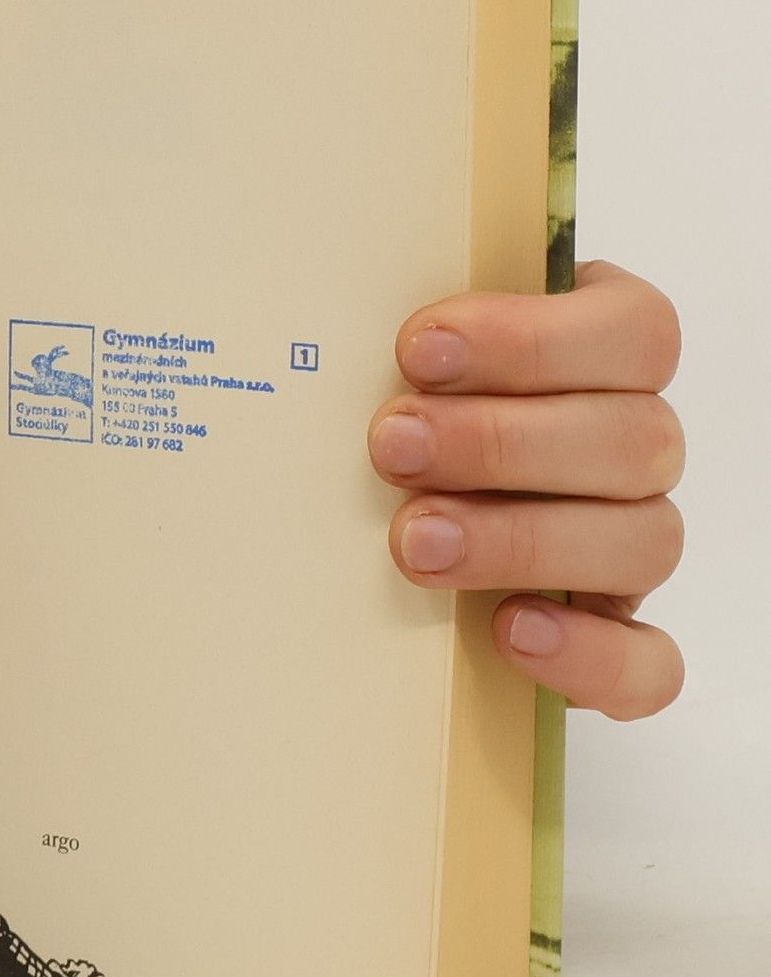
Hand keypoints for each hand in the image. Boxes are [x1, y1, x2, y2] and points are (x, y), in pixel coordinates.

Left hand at [368, 262, 683, 719]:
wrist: (378, 509)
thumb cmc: (396, 408)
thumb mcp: (395, 359)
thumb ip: (400, 334)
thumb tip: (327, 314)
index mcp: (606, 356)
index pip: (634, 331)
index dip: (533, 339)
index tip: (416, 349)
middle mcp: (635, 447)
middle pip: (634, 439)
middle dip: (501, 442)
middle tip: (391, 446)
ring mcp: (632, 543)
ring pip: (643, 541)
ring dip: (522, 539)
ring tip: (413, 541)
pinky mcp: (619, 635)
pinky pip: (649, 662)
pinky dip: (589, 652)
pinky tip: (507, 630)